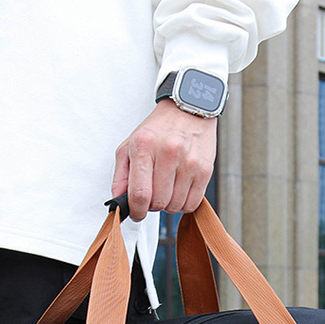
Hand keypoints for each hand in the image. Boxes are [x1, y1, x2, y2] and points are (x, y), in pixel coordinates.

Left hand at [111, 100, 216, 222]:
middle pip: (158, 202)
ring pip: (175, 206)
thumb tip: (119, 202)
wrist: (187, 109)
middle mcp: (168, 153)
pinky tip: (179, 190)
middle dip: (152, 205)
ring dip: (168, 204)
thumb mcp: (130, 145)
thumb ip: (121, 176)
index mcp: (144, 147)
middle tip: (152, 194)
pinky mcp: (205, 169)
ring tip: (166, 187)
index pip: (140, 194)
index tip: (136, 213)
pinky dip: (183, 203)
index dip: (136, 211)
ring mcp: (189, 162)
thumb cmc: (157, 129)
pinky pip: (192, 203)